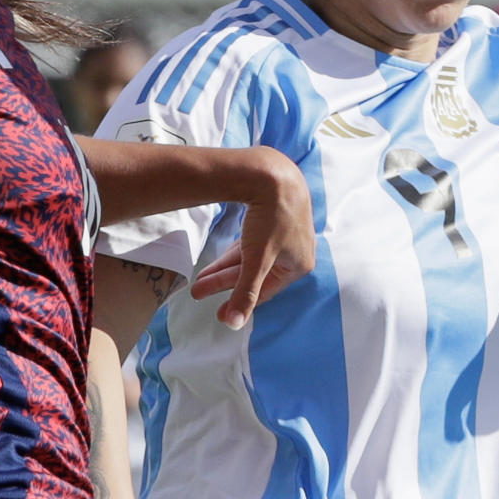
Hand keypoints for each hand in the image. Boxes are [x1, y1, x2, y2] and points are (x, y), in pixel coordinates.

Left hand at [189, 148, 314, 328]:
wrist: (273, 173)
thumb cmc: (271, 218)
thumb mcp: (257, 260)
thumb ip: (245, 293)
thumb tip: (234, 325)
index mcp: (299, 264)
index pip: (264, 291)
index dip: (238, 301)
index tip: (217, 312)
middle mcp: (297, 250)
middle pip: (255, 273)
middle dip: (224, 282)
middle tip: (199, 291)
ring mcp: (287, 231)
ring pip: (252, 256)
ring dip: (225, 267)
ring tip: (200, 277)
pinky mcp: (276, 214)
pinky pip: (254, 242)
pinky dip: (236, 251)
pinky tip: (222, 257)